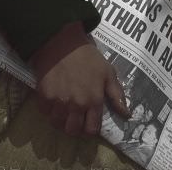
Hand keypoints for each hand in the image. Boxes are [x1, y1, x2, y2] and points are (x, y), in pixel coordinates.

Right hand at [29, 21, 130, 136]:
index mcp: (93, 100)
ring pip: (58, 124)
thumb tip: (126, 115)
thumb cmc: (87, 56)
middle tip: (74, 118)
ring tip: (63, 112)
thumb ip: (117, 95)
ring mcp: (59, 101)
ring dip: (61, 121)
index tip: (87, 121)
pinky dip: (48, 111)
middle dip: (75, 127)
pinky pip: (45, 113)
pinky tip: (53, 102)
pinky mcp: (44, 95)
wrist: (62, 41)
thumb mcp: (107, 72)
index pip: (91, 130)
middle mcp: (76, 105)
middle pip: (73, 130)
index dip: (90, 128)